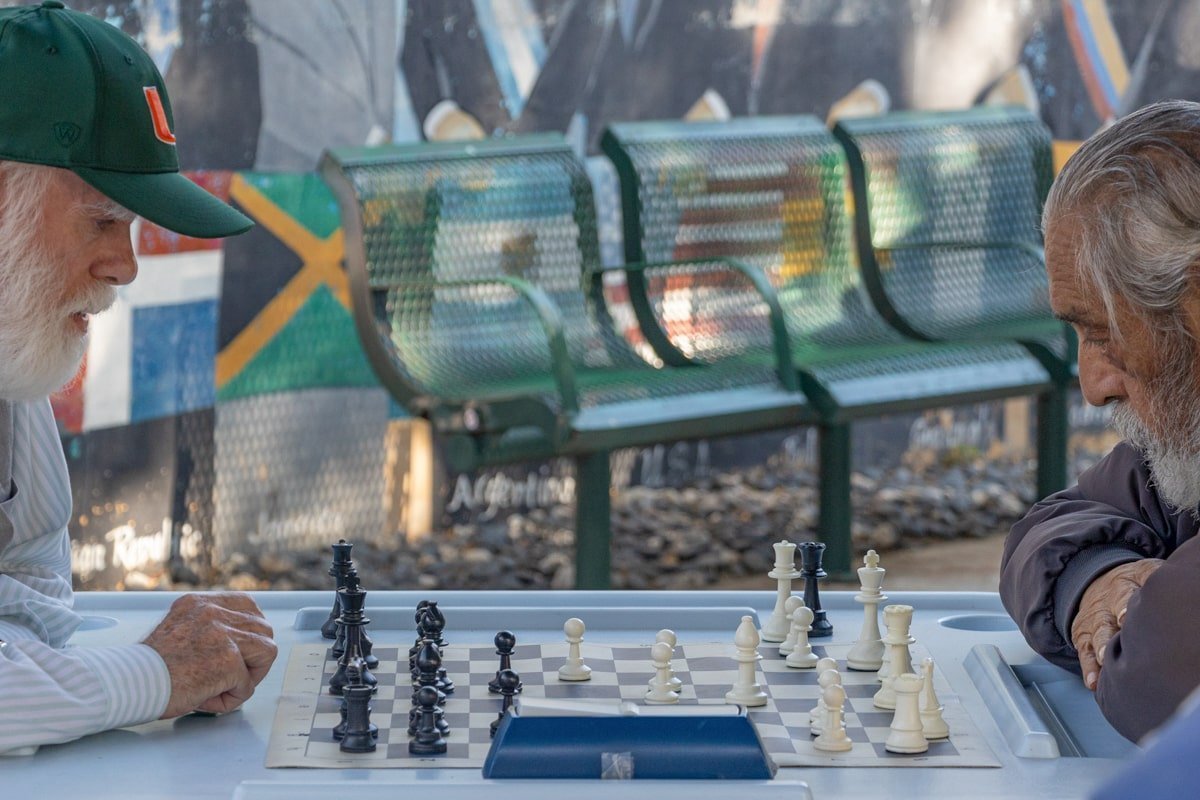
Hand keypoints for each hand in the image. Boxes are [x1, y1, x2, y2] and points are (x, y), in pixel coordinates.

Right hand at [143, 593, 277, 718]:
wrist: (126, 685)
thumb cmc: (148, 669)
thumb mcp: (179, 633)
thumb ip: (207, 631)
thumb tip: (239, 648)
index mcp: (199, 604)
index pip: (248, 606)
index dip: (251, 632)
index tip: (243, 650)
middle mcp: (212, 612)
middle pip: (264, 629)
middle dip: (255, 657)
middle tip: (235, 677)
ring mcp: (221, 633)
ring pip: (266, 652)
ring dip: (249, 676)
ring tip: (224, 688)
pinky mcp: (227, 659)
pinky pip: (247, 684)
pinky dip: (231, 698)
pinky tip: (208, 700)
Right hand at [1071, 559, 1163, 690]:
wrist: (1094, 583)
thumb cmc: (1133, 586)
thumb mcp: (1145, 574)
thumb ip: (1161, 581)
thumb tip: (1190, 588)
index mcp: (1126, 583)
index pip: (1128, 589)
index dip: (1128, 600)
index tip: (1128, 612)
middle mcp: (1108, 601)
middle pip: (1110, 612)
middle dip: (1115, 621)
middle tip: (1120, 629)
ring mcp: (1095, 620)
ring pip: (1097, 633)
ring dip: (1100, 646)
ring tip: (1104, 658)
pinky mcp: (1083, 637)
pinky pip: (1084, 653)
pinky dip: (1088, 668)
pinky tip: (1092, 681)